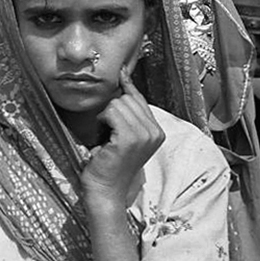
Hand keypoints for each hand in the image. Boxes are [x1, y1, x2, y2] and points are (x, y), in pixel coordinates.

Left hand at [81, 67, 164, 207]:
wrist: (105, 189)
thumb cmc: (109, 162)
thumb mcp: (124, 135)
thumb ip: (128, 114)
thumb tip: (122, 83)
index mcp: (157, 131)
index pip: (139, 99)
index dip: (127, 86)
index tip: (121, 71)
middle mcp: (155, 132)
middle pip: (127, 98)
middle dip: (111, 110)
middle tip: (107, 131)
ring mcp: (144, 135)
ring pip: (118, 103)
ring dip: (105, 116)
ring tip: (106, 136)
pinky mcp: (129, 138)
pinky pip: (111, 111)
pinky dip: (102, 120)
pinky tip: (103, 137)